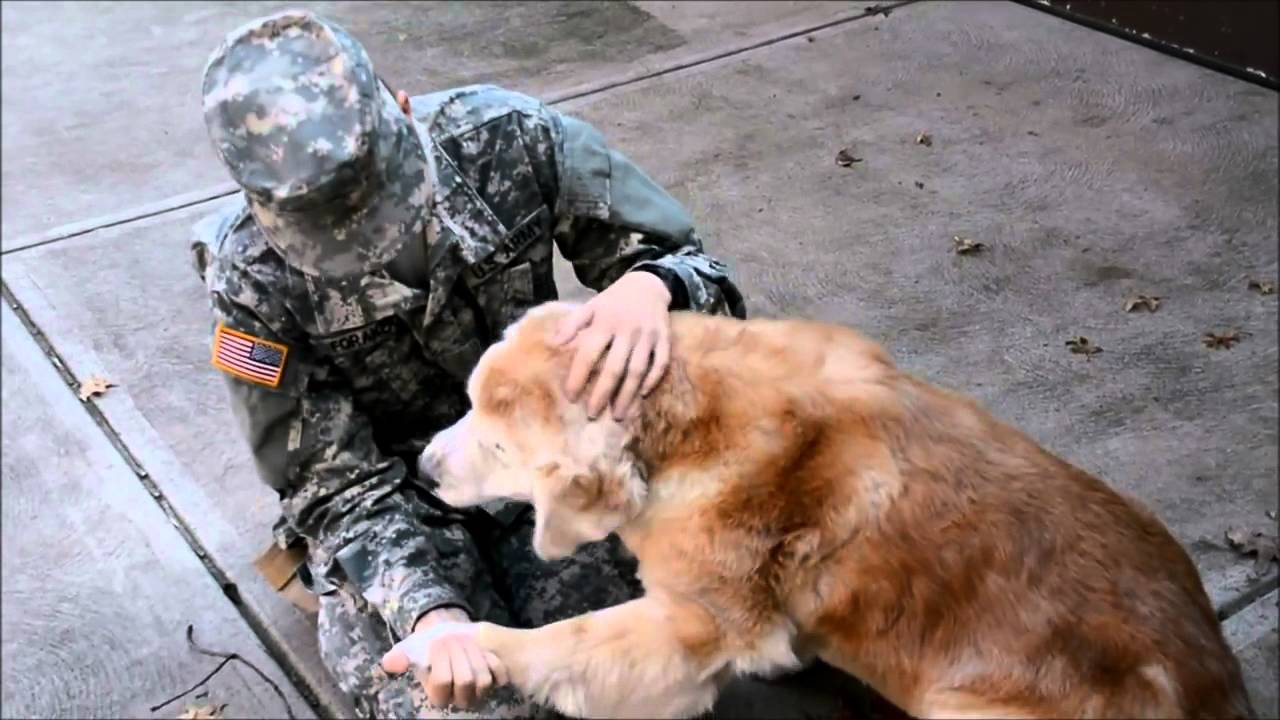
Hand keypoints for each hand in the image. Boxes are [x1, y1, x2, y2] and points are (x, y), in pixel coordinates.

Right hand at [380, 607, 508, 709]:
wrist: (452, 635)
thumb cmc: (430, 645)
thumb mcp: (412, 648)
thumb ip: (401, 656)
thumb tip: (389, 663)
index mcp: (437, 694)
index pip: (442, 682)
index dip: (441, 659)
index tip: (438, 642)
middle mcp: (459, 698)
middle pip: (465, 681)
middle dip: (459, 653)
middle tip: (452, 638)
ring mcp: (479, 692)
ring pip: (482, 679)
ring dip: (474, 654)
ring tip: (466, 642)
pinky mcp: (495, 682)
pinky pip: (499, 674)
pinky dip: (492, 659)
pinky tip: (483, 651)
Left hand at [553, 271, 672, 420]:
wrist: (649, 283)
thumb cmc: (614, 300)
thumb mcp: (591, 306)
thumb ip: (572, 324)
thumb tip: (553, 343)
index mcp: (605, 322)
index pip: (588, 354)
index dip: (578, 376)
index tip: (571, 397)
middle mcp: (627, 330)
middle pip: (614, 368)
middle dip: (602, 394)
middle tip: (593, 414)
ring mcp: (648, 336)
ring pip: (637, 370)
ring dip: (627, 395)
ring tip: (618, 415)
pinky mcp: (664, 339)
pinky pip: (660, 363)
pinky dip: (653, 380)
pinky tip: (643, 394)